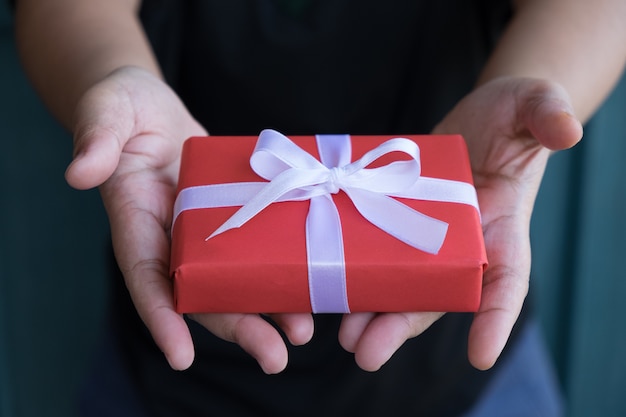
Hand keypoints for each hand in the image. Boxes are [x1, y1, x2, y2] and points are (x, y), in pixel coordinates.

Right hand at [67, 66, 312, 372]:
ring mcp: (206, 232)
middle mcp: (173, 240)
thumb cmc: (122, 108)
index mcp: (136, 223)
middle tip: (275, 358)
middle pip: (202, 294)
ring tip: (304, 330)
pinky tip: (314, 282)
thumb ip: (96, 141)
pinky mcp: (234, 216)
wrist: (152, 108)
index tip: (180, 357)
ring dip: (268, 307)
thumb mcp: (106, 114)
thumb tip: (78, 173)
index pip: (145, 278)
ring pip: (235, 279)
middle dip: (237, 327)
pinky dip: (282, 267)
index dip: (161, 318)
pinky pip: (257, 246)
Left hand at [338, 77, 581, 370]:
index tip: (479, 354)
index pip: (506, 280)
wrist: (476, 119)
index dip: (496, 318)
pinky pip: (373, 253)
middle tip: (366, 353)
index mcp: (502, 228)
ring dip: (370, 313)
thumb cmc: (512, 115)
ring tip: (343, 336)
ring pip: (398, 285)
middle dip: (401, 326)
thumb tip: (567, 130)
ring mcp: (423, 237)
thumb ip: (547, 112)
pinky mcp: (392, 221)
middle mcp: (461, 245)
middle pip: (434, 296)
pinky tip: (323, 288)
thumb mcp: (532, 104)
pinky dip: (351, 274)